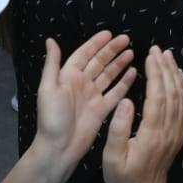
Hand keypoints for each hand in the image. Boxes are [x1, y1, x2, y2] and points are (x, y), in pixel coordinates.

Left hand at [33, 33, 136, 174]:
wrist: (59, 148)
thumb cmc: (52, 117)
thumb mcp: (48, 88)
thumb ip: (52, 63)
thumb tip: (50, 40)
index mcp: (68, 76)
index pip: (84, 54)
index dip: (96, 43)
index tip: (109, 34)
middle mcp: (82, 83)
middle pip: (99, 62)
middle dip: (112, 50)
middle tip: (126, 39)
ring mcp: (93, 96)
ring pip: (109, 75)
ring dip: (119, 63)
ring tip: (131, 52)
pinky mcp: (103, 109)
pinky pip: (115, 92)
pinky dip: (124, 82)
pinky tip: (133, 72)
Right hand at [102, 48, 182, 182]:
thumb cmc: (123, 177)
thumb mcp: (112, 157)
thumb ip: (119, 129)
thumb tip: (126, 101)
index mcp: (152, 134)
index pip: (158, 96)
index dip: (156, 73)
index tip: (151, 54)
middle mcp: (169, 130)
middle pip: (172, 93)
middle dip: (166, 68)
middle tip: (159, 49)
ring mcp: (177, 132)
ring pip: (182, 97)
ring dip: (176, 75)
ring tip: (169, 56)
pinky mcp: (179, 134)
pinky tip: (178, 77)